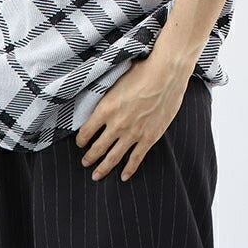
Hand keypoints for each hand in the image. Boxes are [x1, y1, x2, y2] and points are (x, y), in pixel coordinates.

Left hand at [76, 58, 190, 181]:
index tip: (80, 143)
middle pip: (97, 147)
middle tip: (85, 162)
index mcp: (106, 108)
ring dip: (103, 167)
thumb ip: (106, 93)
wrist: (167, 73)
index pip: (86, 131)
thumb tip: (98, 95)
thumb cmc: (143, 70)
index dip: (81, 140)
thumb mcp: (116, 80)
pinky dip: (129, 169)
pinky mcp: (149, 137)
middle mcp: (117, 124)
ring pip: (114, 157)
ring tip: (96, 175)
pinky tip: (124, 176)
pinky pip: (136, 158)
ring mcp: (133, 133)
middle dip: (89, 157)